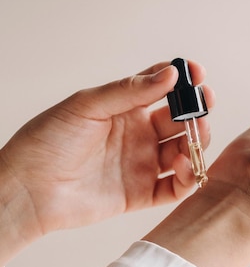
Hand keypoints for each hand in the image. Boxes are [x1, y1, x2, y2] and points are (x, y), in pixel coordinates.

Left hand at [0, 61, 213, 236]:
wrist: (28, 189)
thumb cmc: (47, 142)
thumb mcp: (87, 106)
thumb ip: (130, 90)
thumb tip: (170, 74)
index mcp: (125, 109)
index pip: (162, 89)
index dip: (183, 79)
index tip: (197, 73)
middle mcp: (139, 135)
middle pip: (180, 120)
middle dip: (197, 111)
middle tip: (204, 105)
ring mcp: (143, 164)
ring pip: (185, 151)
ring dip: (197, 141)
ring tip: (194, 135)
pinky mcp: (143, 193)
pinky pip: (177, 186)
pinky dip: (189, 176)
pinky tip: (184, 164)